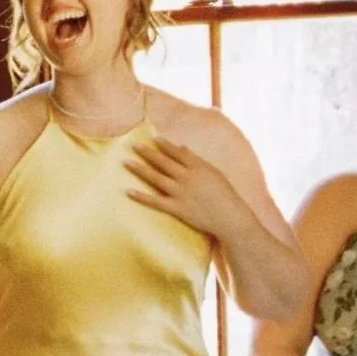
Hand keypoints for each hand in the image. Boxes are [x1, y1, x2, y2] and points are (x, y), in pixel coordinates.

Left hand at [124, 137, 250, 239]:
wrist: (230, 217)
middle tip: (133, 145)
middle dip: (148, 153)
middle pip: (163, 162)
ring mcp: (180, 193)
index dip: (165, 145)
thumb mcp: (213, 173)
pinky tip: (128, 192)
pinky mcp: (176, 208)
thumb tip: (182, 147)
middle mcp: (187, 178)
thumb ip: (196, 160)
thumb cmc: (224, 194)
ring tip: (126, 162)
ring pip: (156, 178)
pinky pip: (155, 201)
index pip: (178, 153)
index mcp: (198, 167)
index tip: (154, 138)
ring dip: (140, 169)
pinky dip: (141, 197)